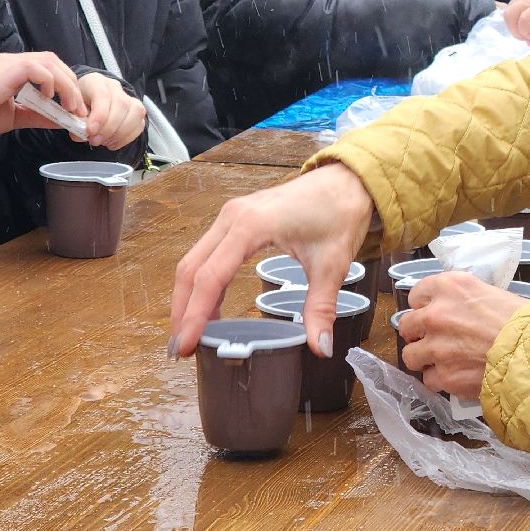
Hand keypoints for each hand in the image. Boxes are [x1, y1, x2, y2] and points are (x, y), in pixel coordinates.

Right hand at [0, 52, 86, 142]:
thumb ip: (39, 115)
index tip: (75, 108)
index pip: (48, 66)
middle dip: (71, 84)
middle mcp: (10, 61)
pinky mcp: (4, 71)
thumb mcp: (15, 117)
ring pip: (49, 62)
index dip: (66, 84)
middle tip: (78, 108)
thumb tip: (65, 119)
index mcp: (12, 69)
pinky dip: (48, 81)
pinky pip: (36, 68)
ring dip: (65, 85)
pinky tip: (48, 98)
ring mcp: (6, 63)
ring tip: (69, 106)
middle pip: (53, 61)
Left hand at [76, 73, 145, 150]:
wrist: (88, 102)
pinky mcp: (137, 110)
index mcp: (95, 82)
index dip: (99, 115)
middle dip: (109, 127)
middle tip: (95, 141)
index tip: (90, 131)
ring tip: (104, 142)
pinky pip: (140, 124)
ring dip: (120, 133)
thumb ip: (74, 121)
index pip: (103, 95)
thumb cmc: (79, 106)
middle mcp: (115, 87)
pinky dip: (127, 138)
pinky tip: (113, 143)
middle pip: (121, 104)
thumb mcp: (71, 111)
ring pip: (135, 113)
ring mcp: (129, 98)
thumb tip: (80, 133)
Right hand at [170, 162, 374, 358]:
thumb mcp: (332, 264)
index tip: (188, 345)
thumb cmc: (339, 211)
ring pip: (194, 260)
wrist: (347, 181)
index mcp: (252, 225)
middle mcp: (233, 216)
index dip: (196, 316)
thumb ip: (321, 307)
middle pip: (191, 270)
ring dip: (188, 297)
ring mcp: (232, 215)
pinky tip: (208, 306)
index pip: (211, 278)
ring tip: (190, 333)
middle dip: (183, 311)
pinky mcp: (236, 218)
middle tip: (182, 350)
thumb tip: (320, 347)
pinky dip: (201, 281)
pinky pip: (207, 252)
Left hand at [398, 272, 524, 399]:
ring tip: (442, 361)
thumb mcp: (489, 293)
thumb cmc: (521, 319)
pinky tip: (455, 376)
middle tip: (433, 338)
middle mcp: (435, 314)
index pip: (416, 294)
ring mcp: (436, 347)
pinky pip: (428, 380)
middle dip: (418, 333)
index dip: (424, 306)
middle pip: (407, 324)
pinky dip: (440, 380)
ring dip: (424, 358)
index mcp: (448, 287)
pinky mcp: (443, 375)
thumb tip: (454, 310)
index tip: (432, 312)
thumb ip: (462, 299)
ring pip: (410, 355)